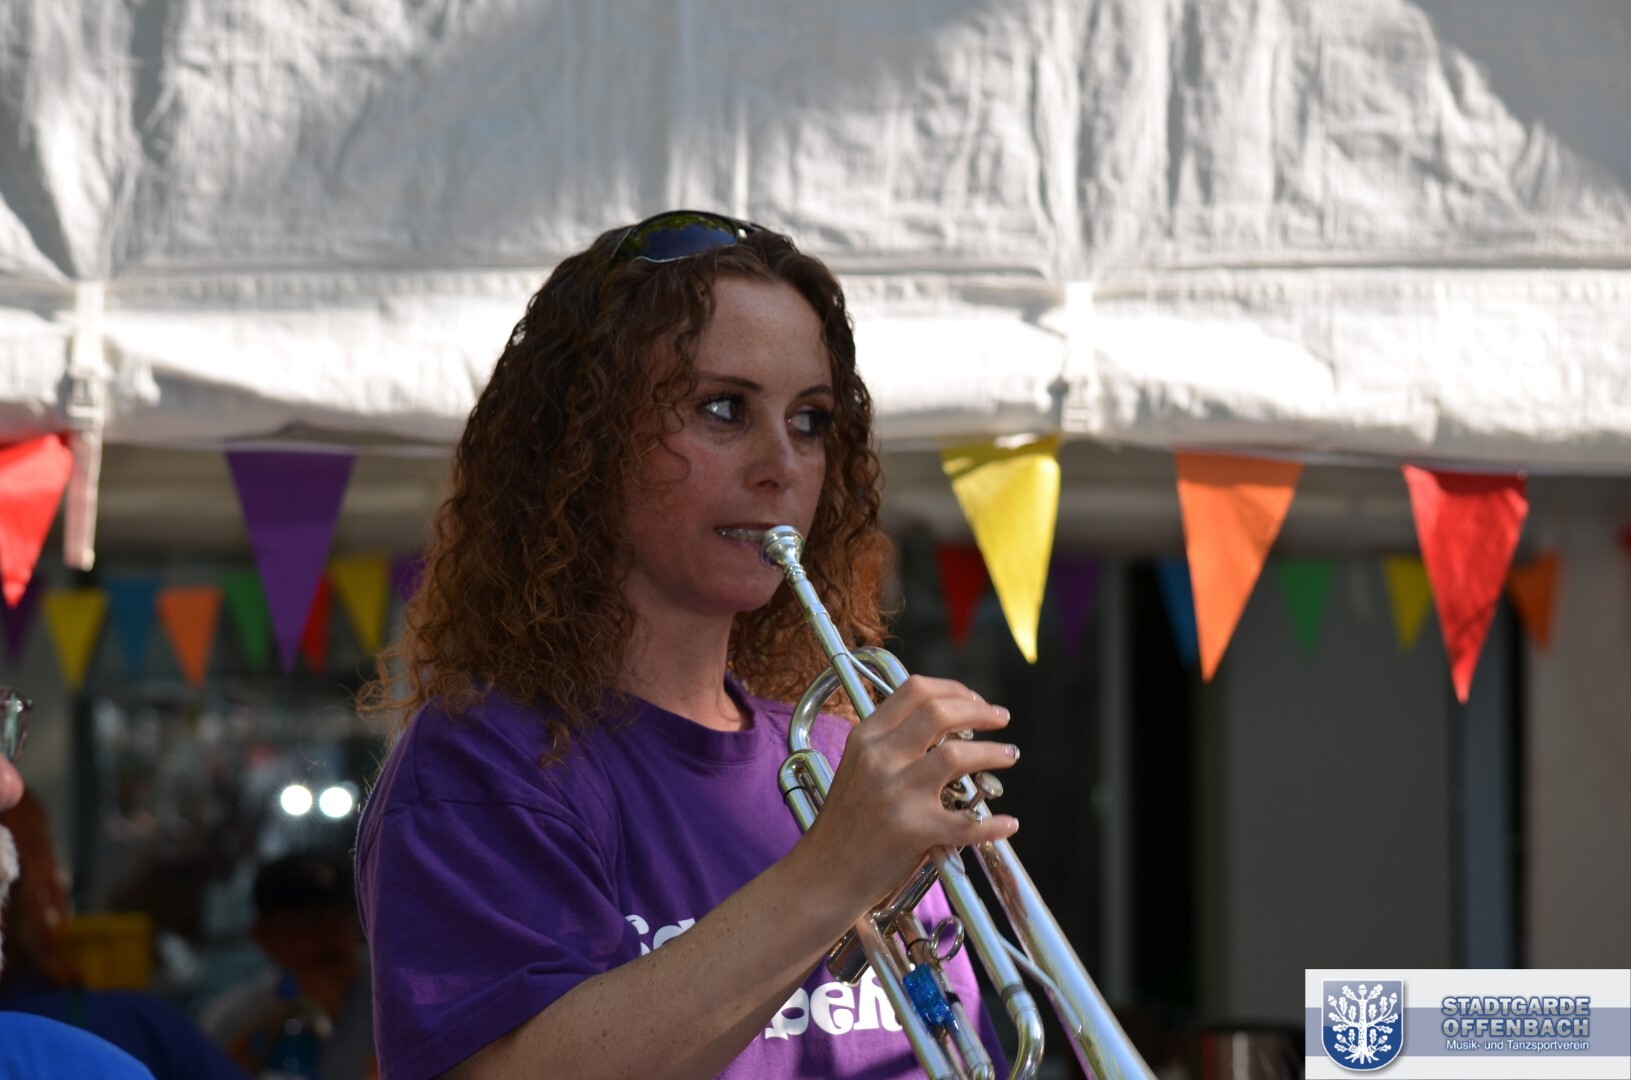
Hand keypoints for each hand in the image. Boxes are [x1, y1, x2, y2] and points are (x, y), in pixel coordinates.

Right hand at [798, 675, 1017, 910]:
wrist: (824, 874)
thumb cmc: (845, 824)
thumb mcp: (857, 767)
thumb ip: (892, 742)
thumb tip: (944, 721)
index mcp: (865, 737)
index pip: (915, 690)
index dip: (955, 690)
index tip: (975, 700)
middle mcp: (879, 758)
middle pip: (940, 713)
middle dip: (980, 711)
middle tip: (1001, 718)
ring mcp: (896, 794)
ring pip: (957, 757)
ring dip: (993, 753)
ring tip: (1009, 755)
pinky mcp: (913, 831)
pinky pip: (967, 822)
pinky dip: (994, 823)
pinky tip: (1007, 823)